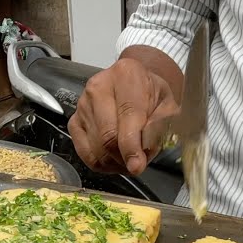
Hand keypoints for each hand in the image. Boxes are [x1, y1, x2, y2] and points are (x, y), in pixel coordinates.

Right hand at [69, 57, 179, 174]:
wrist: (137, 87)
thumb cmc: (152, 97)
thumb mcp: (168, 107)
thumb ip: (158, 128)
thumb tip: (140, 154)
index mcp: (126, 75)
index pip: (127, 116)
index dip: (132, 147)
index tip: (137, 166)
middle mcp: (98, 87)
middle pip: (107, 136)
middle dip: (124, 158)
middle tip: (139, 163)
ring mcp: (82, 105)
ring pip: (97, 149)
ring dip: (115, 163)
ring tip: (130, 157)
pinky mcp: (74, 121)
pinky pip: (85, 153)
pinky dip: (102, 163)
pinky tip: (115, 159)